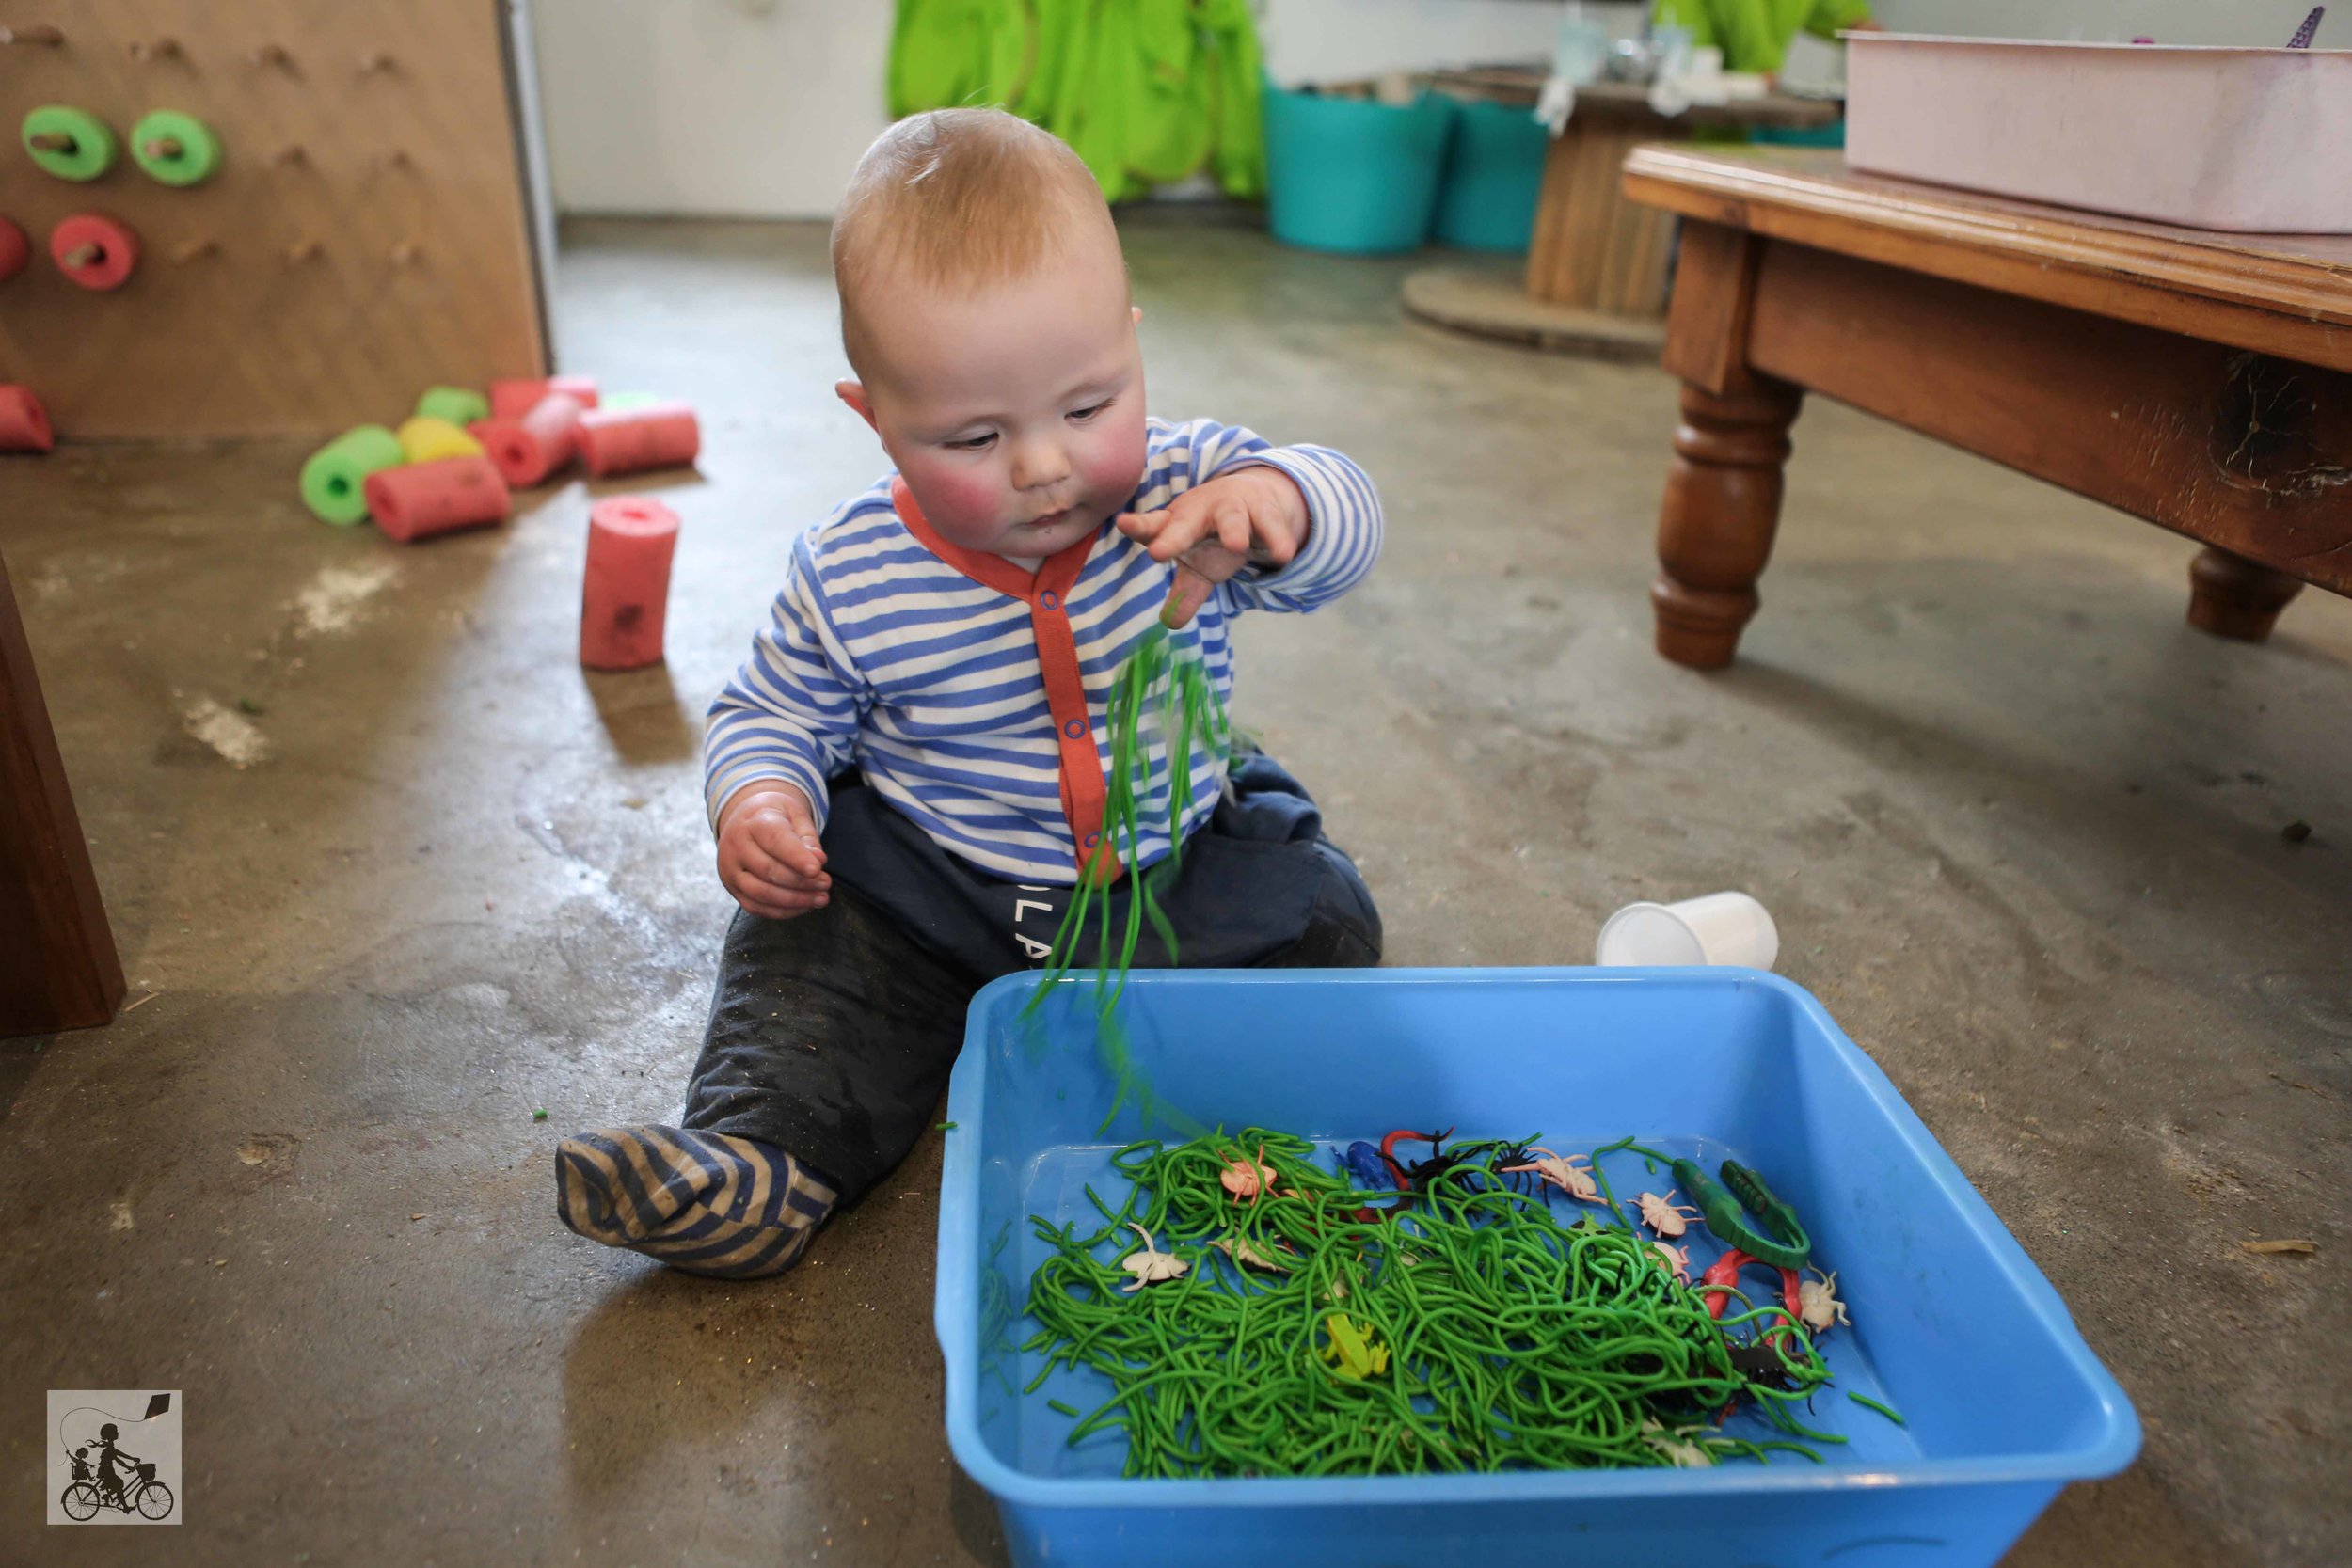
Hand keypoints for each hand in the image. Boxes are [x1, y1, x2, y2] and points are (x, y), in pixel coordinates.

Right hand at [715, 783, 830, 918]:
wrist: (745, 819)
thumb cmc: (775, 816)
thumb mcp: (795, 814)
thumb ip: (807, 837)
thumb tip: (818, 860)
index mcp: (753, 822)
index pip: (775, 841)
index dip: (797, 857)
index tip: (817, 869)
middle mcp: (736, 846)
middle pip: (768, 870)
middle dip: (801, 881)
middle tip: (826, 883)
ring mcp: (730, 869)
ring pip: (761, 893)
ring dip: (794, 900)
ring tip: (820, 899)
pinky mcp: (732, 888)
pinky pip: (755, 907)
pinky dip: (782, 911)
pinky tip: (803, 907)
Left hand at [1115, 466, 1309, 627]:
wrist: (1256, 500)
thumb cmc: (1214, 536)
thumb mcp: (1198, 567)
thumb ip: (1185, 594)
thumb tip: (1170, 623)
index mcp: (1177, 524)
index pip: (1154, 526)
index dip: (1139, 527)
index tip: (1125, 524)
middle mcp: (1201, 512)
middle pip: (1185, 524)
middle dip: (1173, 536)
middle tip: (1159, 552)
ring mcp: (1234, 508)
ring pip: (1232, 517)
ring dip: (1233, 529)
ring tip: (1236, 545)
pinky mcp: (1266, 511)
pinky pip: (1272, 525)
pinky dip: (1278, 539)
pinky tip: (1283, 554)